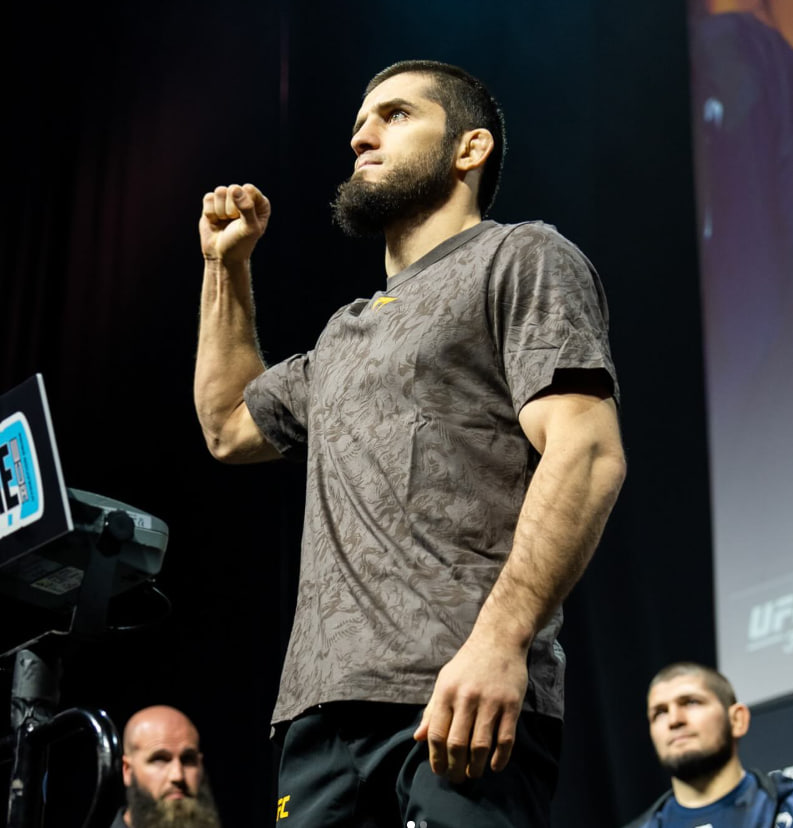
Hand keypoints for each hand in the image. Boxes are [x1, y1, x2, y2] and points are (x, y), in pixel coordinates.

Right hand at [199, 183, 270, 263]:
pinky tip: (216, 221)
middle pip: (233, 189)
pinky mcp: (213, 203)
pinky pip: (208, 198)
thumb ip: (247, 208)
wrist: (222, 256)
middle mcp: (245, 198)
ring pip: (220, 191)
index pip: (249, 189)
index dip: (243, 205)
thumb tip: (234, 189)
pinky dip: (210, 212)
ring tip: (225, 222)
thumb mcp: (249, 229)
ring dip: (220, 211)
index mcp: (260, 203)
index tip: (244, 220)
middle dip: (231, 209)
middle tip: (234, 223)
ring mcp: (228, 199)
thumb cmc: (240, 244)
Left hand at [413, 633, 528, 782]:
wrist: (499, 640)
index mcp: (447, 692)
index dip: (435, 757)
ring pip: (481, 745)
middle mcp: (467, 697)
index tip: (438, 770)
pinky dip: (500, 758)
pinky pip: (505, 739)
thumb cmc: (468, 663)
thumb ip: (433, 710)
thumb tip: (418, 738)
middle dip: (455, 768)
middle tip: (456, 779)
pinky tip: (495, 766)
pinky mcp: (511, 704)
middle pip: (457, 744)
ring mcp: (491, 701)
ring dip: (476, 767)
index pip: (436, 733)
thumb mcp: (445, 680)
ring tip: (473, 774)